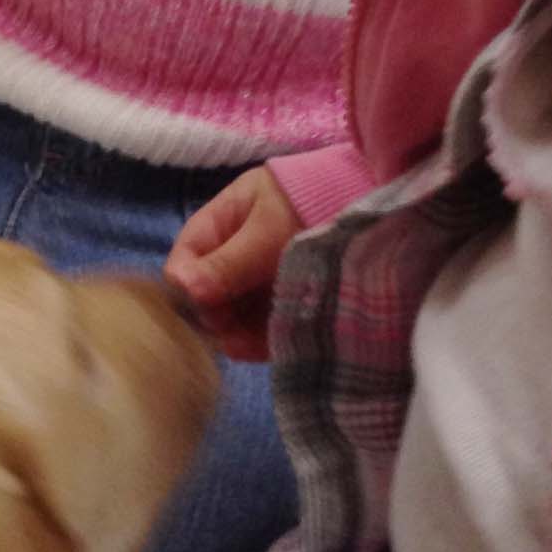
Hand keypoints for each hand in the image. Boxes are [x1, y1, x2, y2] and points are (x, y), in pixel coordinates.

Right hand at [163, 166, 300, 360]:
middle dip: (214, 314)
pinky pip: (256, 330)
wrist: (367, 208)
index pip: (184, 259)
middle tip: (230, 325)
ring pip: (230, 317)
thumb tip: (184, 288)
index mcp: (219, 225)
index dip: (187, 285)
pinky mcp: (276, 305)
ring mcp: (254, 283)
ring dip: (235, 333)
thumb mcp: (266, 230)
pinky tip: (260, 348)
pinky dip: (256, 342)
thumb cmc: (310, 204)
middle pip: (204, 296)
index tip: (202, 302)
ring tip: (247, 343)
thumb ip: (228, 262)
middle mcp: (231, 256)